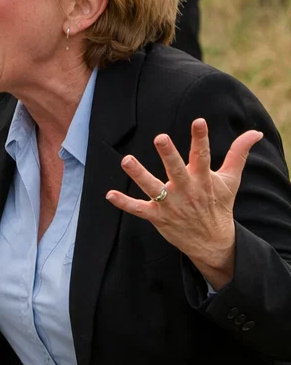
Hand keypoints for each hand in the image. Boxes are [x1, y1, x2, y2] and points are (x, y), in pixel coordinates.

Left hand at [105, 118, 262, 289]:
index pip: (203, 155)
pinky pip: (138, 209)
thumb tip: (254, 132)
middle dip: (169, 155)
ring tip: (126, 160)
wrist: (212, 242)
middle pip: (176, 170)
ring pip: (152, 187)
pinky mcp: (157, 216)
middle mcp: (186, 190)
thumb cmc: (219, 205)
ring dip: (139, 174)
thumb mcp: (231, 180)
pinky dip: (124, 203)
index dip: (200, 138)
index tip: (198, 121)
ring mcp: (170, 204)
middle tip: (160, 138)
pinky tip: (109, 194)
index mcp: (203, 179)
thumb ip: (238, 154)